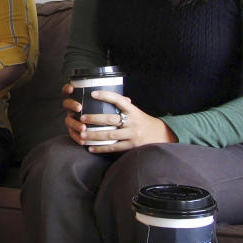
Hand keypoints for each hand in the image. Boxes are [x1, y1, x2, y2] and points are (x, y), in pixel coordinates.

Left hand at [62, 84, 176, 151]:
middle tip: (82, 118)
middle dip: (95, 119)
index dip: (106, 96)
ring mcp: (132, 135)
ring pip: (110, 135)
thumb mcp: (135, 112)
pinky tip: (90, 148)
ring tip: (82, 135)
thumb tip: (103, 94)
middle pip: (111, 120)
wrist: (160, 136)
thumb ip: (122, 106)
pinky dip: (101, 149)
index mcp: (133, 111)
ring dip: (94, 135)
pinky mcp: (131, 146)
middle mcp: (133, 122)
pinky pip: (114, 148)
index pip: (119, 100)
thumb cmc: (142, 121)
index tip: (92, 93)